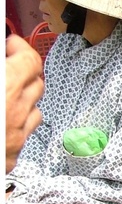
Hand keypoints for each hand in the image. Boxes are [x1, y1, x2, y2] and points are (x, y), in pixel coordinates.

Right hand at [6, 35, 43, 171]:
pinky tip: (0, 120)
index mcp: (4, 91)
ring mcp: (15, 139)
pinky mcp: (9, 159)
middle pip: (36, 84)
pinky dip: (15, 124)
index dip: (20, 47)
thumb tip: (4, 54)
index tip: (10, 43)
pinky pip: (23, 135)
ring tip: (3, 91)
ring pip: (34, 110)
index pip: (29, 60)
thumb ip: (0, 68)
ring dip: (22, 97)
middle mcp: (15, 115)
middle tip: (7, 63)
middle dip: (23, 70)